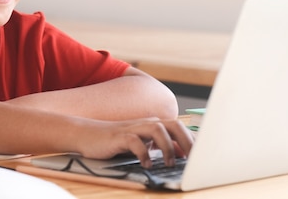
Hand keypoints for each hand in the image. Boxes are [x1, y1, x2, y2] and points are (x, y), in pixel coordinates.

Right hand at [75, 117, 193, 167]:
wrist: (87, 134)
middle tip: (194, 159)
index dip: (192, 141)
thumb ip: (159, 146)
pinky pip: (135, 142)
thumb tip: (182, 154)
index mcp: (153, 124)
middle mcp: (145, 123)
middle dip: (186, 140)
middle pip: (173, 125)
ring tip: (170, 163)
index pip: (179, 128)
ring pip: (157, 129)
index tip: (201, 156)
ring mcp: (133, 128)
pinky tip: (147, 164)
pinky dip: (144, 153)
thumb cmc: (115, 141)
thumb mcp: (141, 143)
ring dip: (167, 146)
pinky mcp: (119, 136)